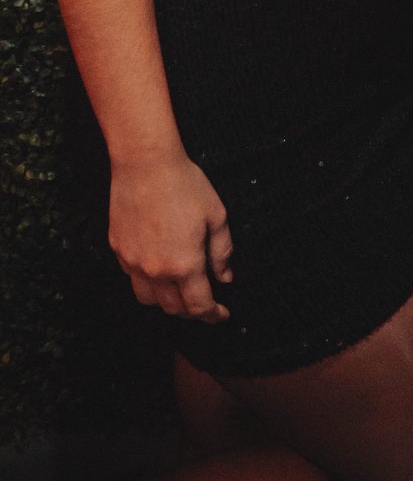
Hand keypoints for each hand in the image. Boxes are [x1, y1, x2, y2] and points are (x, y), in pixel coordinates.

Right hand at [108, 154, 233, 321]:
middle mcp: (155, 270)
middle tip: (205, 301)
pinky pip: (133, 278)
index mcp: (184, 265)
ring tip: (180, 290)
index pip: (199, 306)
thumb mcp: (216, 216)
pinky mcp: (118, 250)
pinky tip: (159, 268)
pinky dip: (148, 282)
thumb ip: (222, 252)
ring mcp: (133, 262)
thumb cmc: (185, 186)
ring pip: (148, 300)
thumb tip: (225, 278)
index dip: (213, 315)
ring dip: (166, 302)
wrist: (145, 165)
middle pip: (173, 308)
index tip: (222, 314)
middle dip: (192, 310)